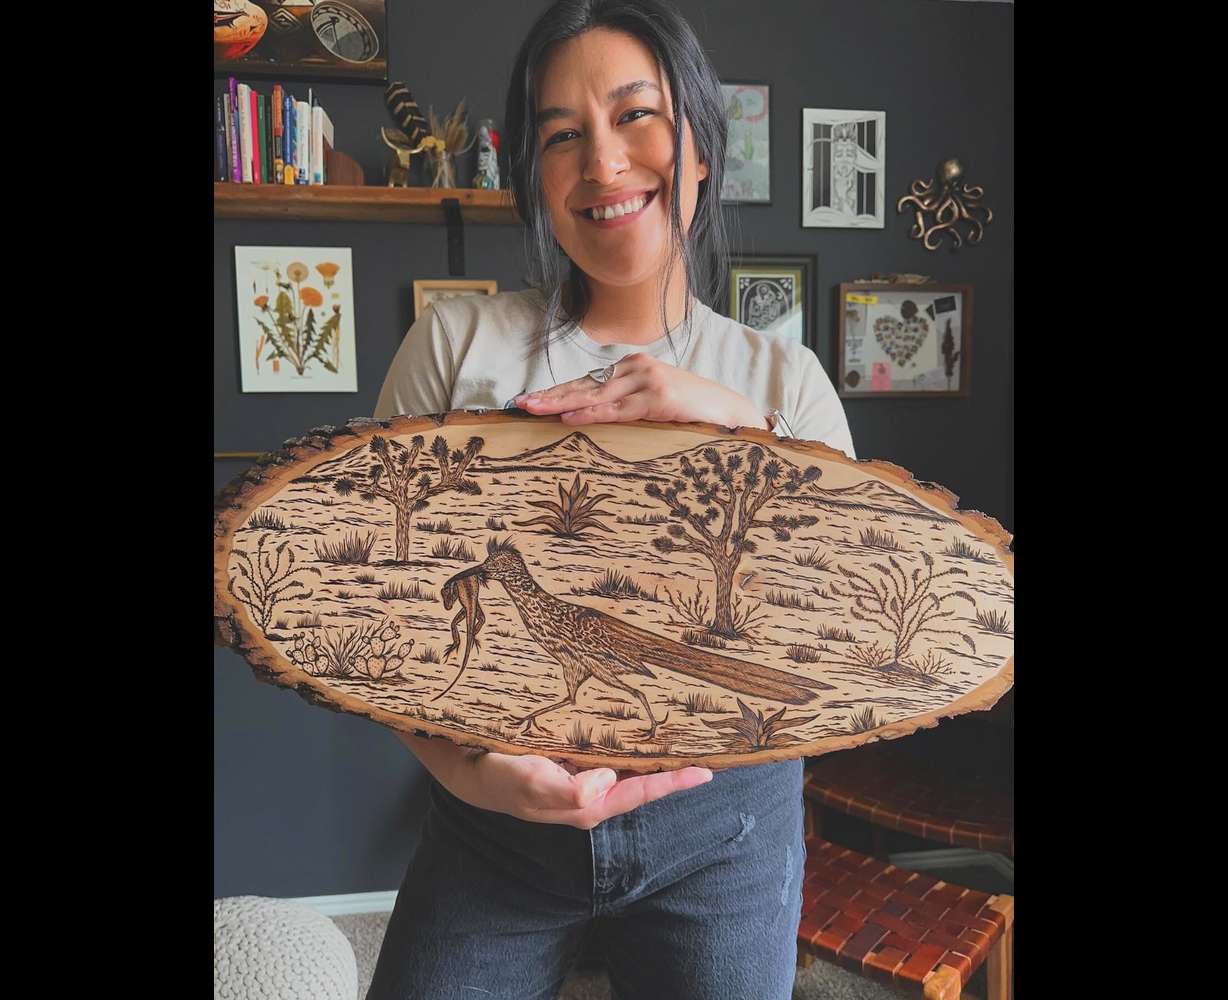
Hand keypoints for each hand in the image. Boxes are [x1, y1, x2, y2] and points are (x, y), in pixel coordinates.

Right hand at [397, 731, 712, 829]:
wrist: (462, 764)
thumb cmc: (495, 775)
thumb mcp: (525, 781)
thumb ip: (564, 788)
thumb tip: (607, 783)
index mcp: (587, 801)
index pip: (640, 791)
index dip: (674, 781)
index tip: (708, 769)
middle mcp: (591, 789)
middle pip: (642, 778)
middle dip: (673, 763)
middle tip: (709, 742)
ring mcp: (582, 773)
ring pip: (629, 761)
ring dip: (654, 748)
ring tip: (686, 728)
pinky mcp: (570, 755)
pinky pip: (609, 746)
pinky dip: (628, 734)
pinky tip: (638, 717)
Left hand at [513, 353, 767, 429]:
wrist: (731, 412)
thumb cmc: (692, 413)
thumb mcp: (653, 407)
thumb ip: (626, 408)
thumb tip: (591, 421)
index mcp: (632, 369)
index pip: (586, 382)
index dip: (555, 391)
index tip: (528, 400)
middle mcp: (636, 368)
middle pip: (583, 384)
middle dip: (549, 395)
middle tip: (518, 403)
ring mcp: (647, 380)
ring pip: (594, 394)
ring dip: (560, 402)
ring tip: (533, 408)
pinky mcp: (658, 397)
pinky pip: (616, 408)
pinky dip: (591, 412)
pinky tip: (568, 416)